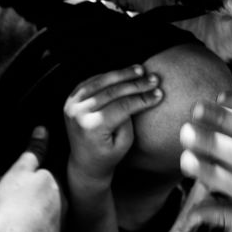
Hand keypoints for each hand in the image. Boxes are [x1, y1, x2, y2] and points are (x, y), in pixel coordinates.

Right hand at [0, 126, 62, 231]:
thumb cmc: (9, 205)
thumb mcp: (19, 171)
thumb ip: (33, 151)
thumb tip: (42, 129)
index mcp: (56, 184)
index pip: (50, 178)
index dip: (35, 183)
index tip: (21, 191)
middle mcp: (64, 205)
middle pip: (52, 199)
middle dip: (37, 202)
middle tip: (14, 207)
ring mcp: (61, 228)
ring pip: (50, 219)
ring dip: (37, 220)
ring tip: (14, 225)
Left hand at [64, 65, 163, 187]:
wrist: (85, 161)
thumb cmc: (108, 155)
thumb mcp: (124, 143)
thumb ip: (129, 120)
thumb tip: (135, 96)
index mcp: (91, 127)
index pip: (122, 106)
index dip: (142, 98)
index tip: (159, 94)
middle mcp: (78, 113)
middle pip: (112, 91)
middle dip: (136, 84)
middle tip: (154, 79)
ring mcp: (72, 104)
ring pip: (101, 81)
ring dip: (123, 74)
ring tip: (141, 70)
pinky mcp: (72, 98)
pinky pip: (93, 81)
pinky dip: (109, 76)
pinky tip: (125, 73)